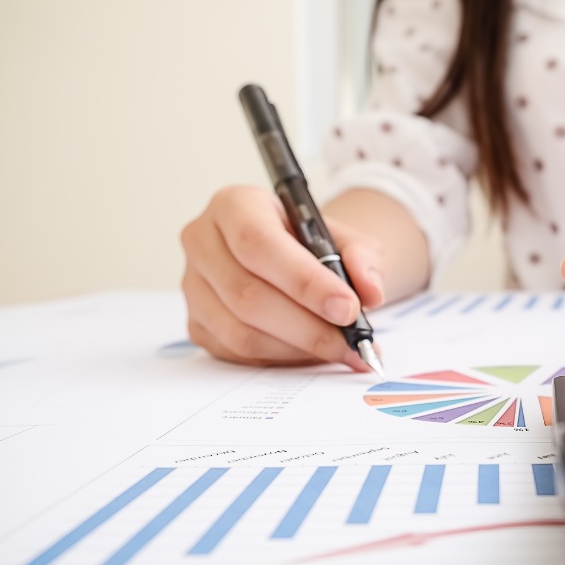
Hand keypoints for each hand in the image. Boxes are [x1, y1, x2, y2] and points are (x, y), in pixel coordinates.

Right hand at [180, 185, 385, 367]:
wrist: (291, 257)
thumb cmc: (311, 243)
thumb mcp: (345, 238)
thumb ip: (363, 258)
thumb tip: (371, 294)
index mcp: (234, 205)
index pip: (258, 244)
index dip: (304, 281)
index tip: (348, 308)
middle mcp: (203, 242)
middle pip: (247, 294)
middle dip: (308, 326)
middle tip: (352, 341)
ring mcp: (193, 286)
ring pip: (240, 331)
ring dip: (298, 349)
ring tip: (341, 350)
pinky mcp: (197, 323)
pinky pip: (237, 353)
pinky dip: (282, 359)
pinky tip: (313, 353)